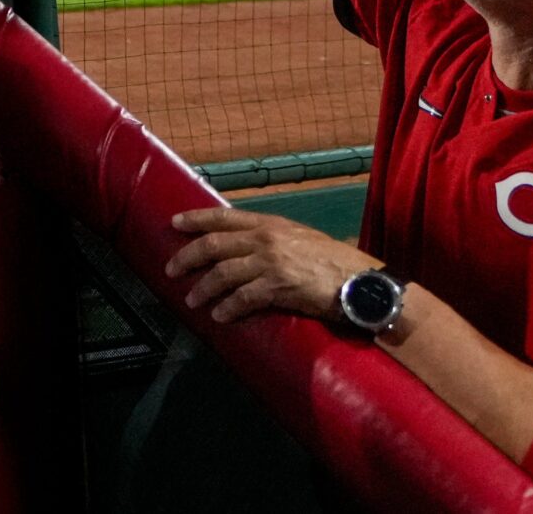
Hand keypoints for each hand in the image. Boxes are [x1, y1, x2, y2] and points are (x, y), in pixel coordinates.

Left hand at [166, 207, 382, 325]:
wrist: (360, 281)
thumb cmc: (333, 260)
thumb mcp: (299, 237)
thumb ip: (272, 237)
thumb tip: (246, 244)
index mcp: (270, 223)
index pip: (224, 216)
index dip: (196, 219)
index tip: (175, 223)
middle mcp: (266, 239)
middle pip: (214, 245)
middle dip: (188, 257)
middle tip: (172, 270)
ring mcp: (271, 262)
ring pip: (223, 273)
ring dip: (203, 288)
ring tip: (192, 300)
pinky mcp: (279, 287)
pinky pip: (243, 298)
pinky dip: (228, 308)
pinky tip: (219, 316)